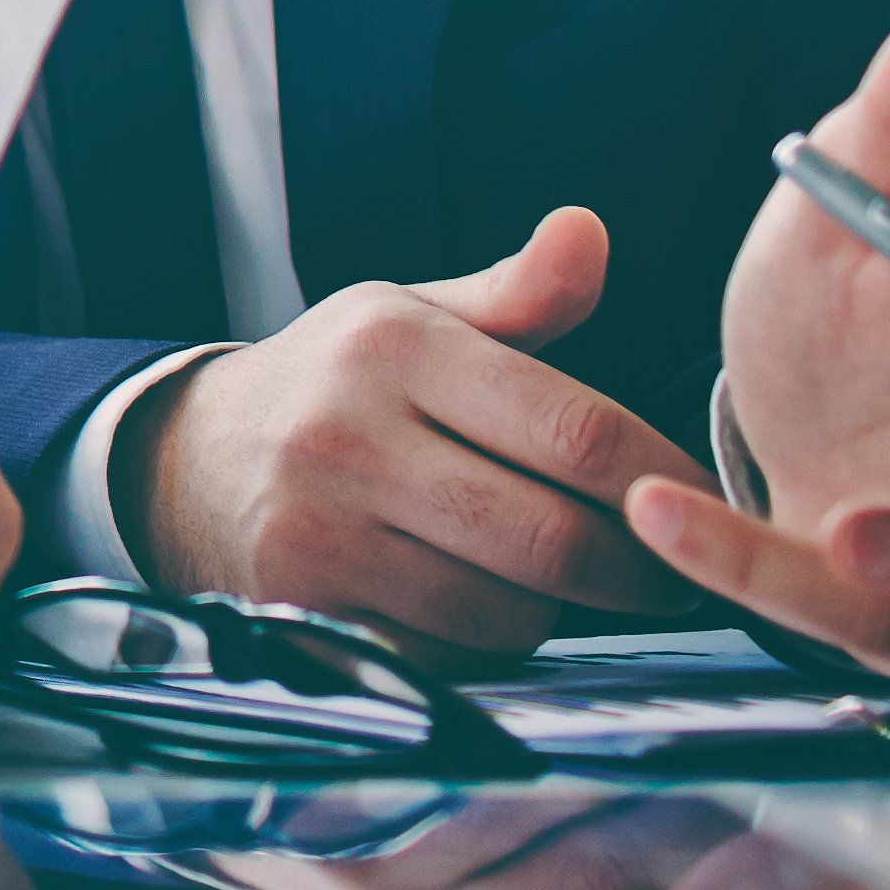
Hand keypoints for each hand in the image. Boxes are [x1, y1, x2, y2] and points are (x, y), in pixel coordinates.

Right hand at [128, 207, 709, 652]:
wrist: (186, 463)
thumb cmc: (336, 385)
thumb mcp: (412, 315)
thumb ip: (519, 292)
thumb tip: (591, 232)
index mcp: (391, 346)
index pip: (573, 428)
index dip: (660, 480)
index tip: (703, 501)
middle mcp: (348, 438)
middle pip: (553, 541)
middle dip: (634, 570)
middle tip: (667, 572)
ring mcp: (319, 533)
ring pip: (507, 613)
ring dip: (555, 611)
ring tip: (556, 579)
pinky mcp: (306, 612)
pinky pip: (447, 657)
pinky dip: (483, 644)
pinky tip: (474, 603)